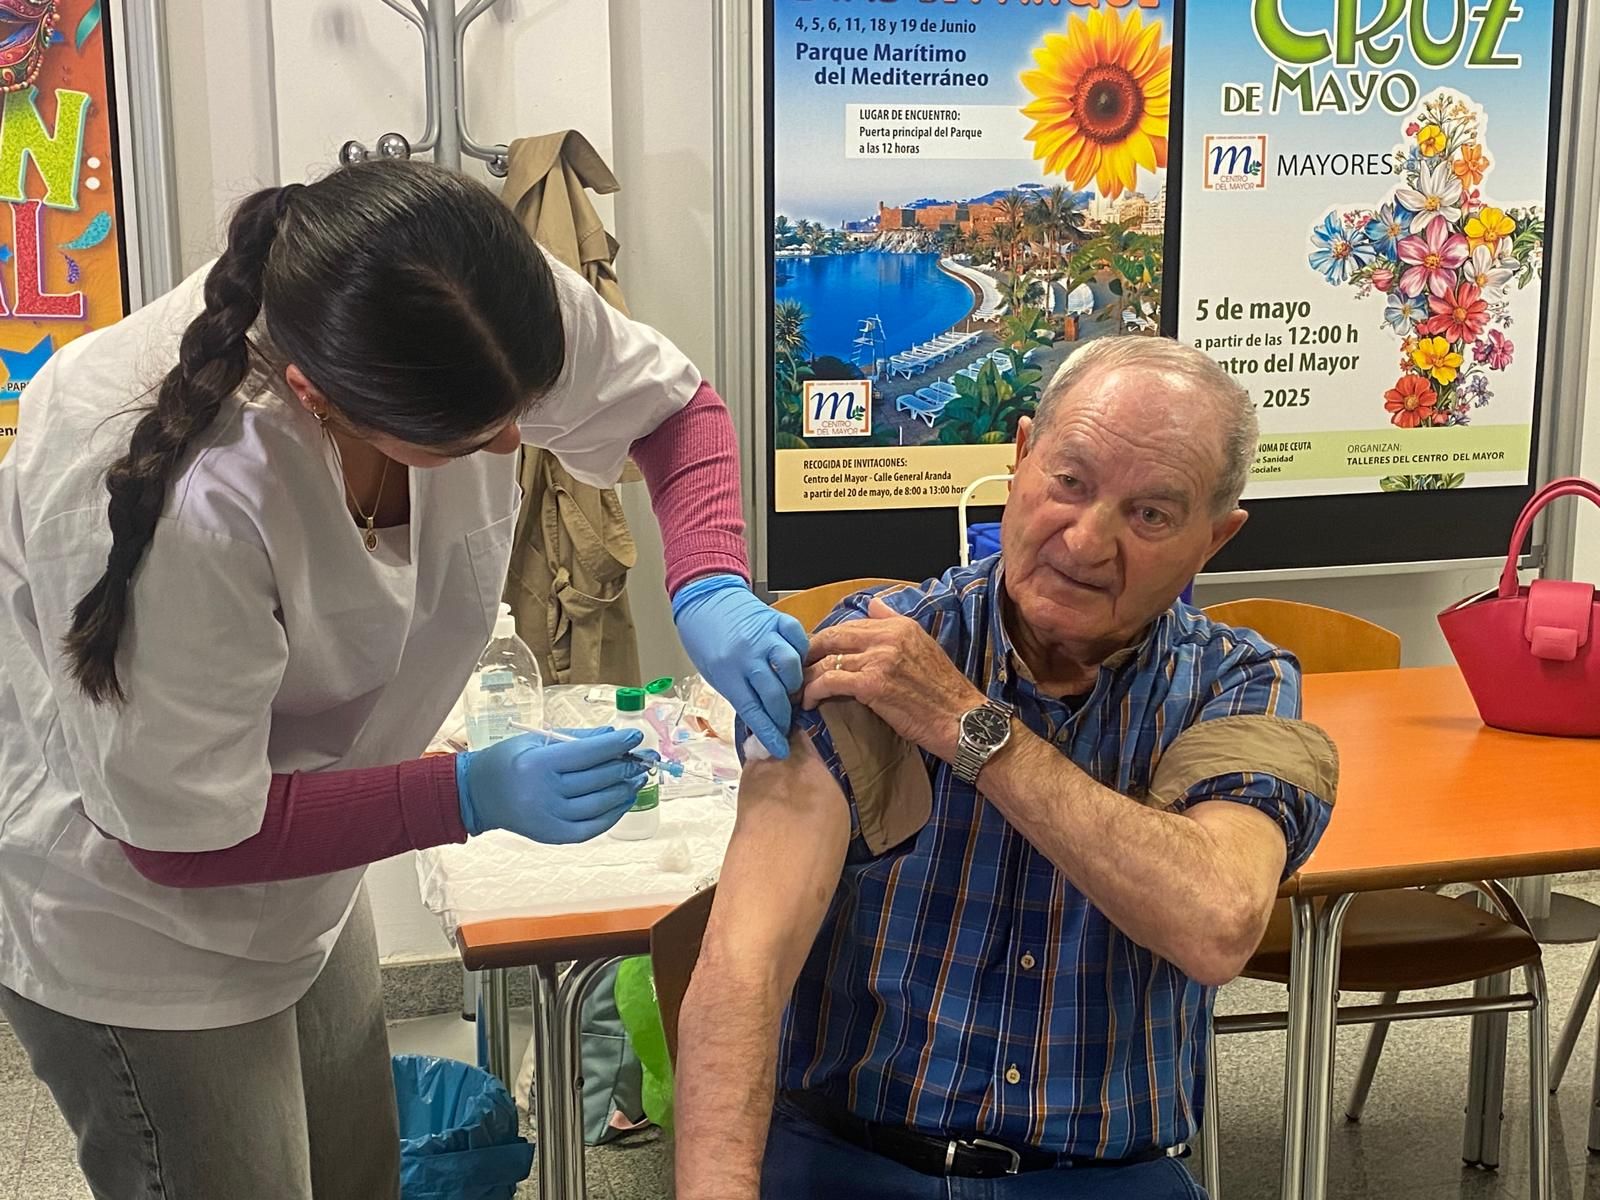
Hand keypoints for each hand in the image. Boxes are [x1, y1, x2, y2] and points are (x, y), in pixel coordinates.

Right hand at [456, 727, 646, 844]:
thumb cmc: (507, 761)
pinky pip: (592, 827)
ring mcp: (549, 818)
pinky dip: (612, 814)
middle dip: (626, 766)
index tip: (636, 736)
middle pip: (598, 779)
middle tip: (644, 757)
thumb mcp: (536, 741)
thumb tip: (614, 736)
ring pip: (600, 804)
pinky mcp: (553, 836)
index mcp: (537, 764)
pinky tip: (623, 799)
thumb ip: (577, 739)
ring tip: (638, 777)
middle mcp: (543, 794)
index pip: (588, 753)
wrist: (477, 795)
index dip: (617, 744)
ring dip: (624, 790)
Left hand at [674, 575, 808, 759]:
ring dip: (794, 684)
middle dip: (783, 716)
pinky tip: (797, 662)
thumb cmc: (705, 639)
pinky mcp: (776, 619)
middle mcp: (747, 654)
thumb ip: (739, 692)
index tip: (779, 748)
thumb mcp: (714, 673)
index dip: (768, 733)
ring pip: (790, 666)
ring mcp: (764, 635)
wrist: (704, 599)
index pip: (752, 710)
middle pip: (774, 694)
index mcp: (726, 671)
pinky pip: (798, 638)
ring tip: (791, 690)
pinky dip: (801, 652)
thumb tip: (761, 719)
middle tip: (785, 724)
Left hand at [804, 597, 987, 761]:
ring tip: (797, 690)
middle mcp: (888, 636)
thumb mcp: (923, 647)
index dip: (826, 640)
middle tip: (794, 670)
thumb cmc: (943, 693)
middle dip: (808, 654)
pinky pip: (830, 681)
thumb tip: (874, 604)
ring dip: (806, 676)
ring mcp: (880, 659)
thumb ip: (895, 623)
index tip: (812, 655)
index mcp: (899, 626)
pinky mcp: (873, 684)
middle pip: (832, 637)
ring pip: (827, 660)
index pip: (849, 625)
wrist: (962, 721)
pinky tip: (809, 702)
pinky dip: (814, 691)